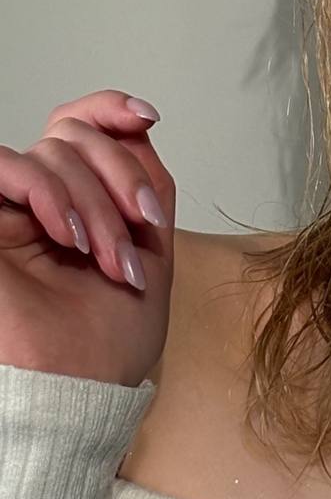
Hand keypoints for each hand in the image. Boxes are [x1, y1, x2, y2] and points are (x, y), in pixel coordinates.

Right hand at [0, 89, 174, 386]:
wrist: (78, 390)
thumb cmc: (109, 340)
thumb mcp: (148, 245)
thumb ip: (143, 181)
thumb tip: (136, 124)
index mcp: (76, 202)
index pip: (79, 124)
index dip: (110, 108)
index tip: (148, 117)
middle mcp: (38, 199)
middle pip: (77, 133)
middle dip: (122, 177)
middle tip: (141, 226)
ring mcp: (9, 210)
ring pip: (52, 150)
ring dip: (94, 200)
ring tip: (105, 255)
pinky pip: (5, 165)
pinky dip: (47, 191)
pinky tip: (67, 235)